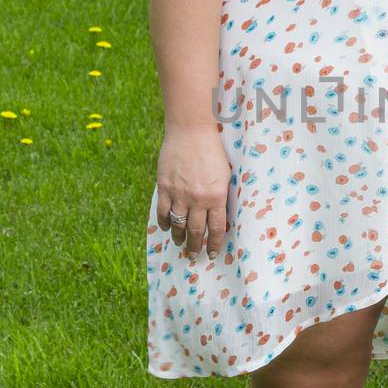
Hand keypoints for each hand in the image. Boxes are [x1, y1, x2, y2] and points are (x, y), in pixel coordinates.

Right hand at [155, 126, 231, 259]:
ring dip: (178, 237)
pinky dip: (164, 222)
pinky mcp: (164, 187)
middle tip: (193, 255)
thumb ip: (220, 195)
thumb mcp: (224, 175)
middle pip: (195, 231)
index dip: (213, 244)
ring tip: (179, 244)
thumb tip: (218, 215)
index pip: (215, 228)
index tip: (211, 253)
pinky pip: (163, 211)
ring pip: (178, 224)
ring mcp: (179, 194)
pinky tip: (166, 227)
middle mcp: (197, 199)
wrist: (191, 132)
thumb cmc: (212, 151)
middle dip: (195, 246)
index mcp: (216, 196)